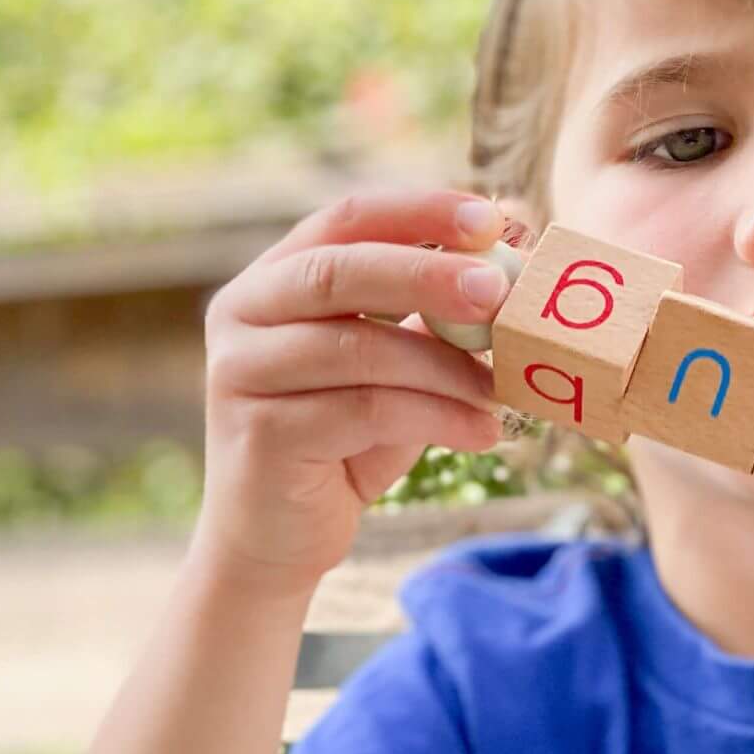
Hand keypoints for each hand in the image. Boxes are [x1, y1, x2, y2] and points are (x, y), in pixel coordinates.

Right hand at [195, 188, 510, 593]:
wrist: (275, 540)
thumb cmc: (339, 444)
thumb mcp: (390, 369)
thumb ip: (429, 317)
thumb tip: (510, 255)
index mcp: (273, 279)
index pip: (346, 219)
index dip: (419, 212)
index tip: (491, 218)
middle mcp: (243, 314)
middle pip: (342, 271)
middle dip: (429, 273)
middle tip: (499, 290)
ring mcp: (242, 372)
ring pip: (360, 348)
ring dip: (445, 366)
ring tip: (501, 390)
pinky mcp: (261, 432)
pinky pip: (365, 410)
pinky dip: (436, 416)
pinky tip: (480, 432)